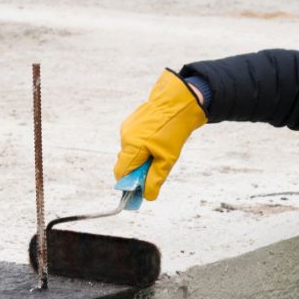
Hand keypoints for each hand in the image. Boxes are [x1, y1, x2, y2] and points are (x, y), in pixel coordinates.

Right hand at [114, 69, 206, 200]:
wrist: (178, 101)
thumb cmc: (174, 129)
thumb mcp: (168, 158)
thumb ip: (155, 179)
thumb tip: (148, 196)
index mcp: (132, 146)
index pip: (121, 173)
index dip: (129, 184)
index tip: (140, 189)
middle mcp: (125, 136)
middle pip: (126, 163)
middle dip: (137, 171)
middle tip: (155, 169)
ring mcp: (127, 128)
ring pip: (130, 152)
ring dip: (141, 158)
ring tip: (159, 150)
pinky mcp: (131, 122)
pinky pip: (133, 141)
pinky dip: (142, 146)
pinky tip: (156, 140)